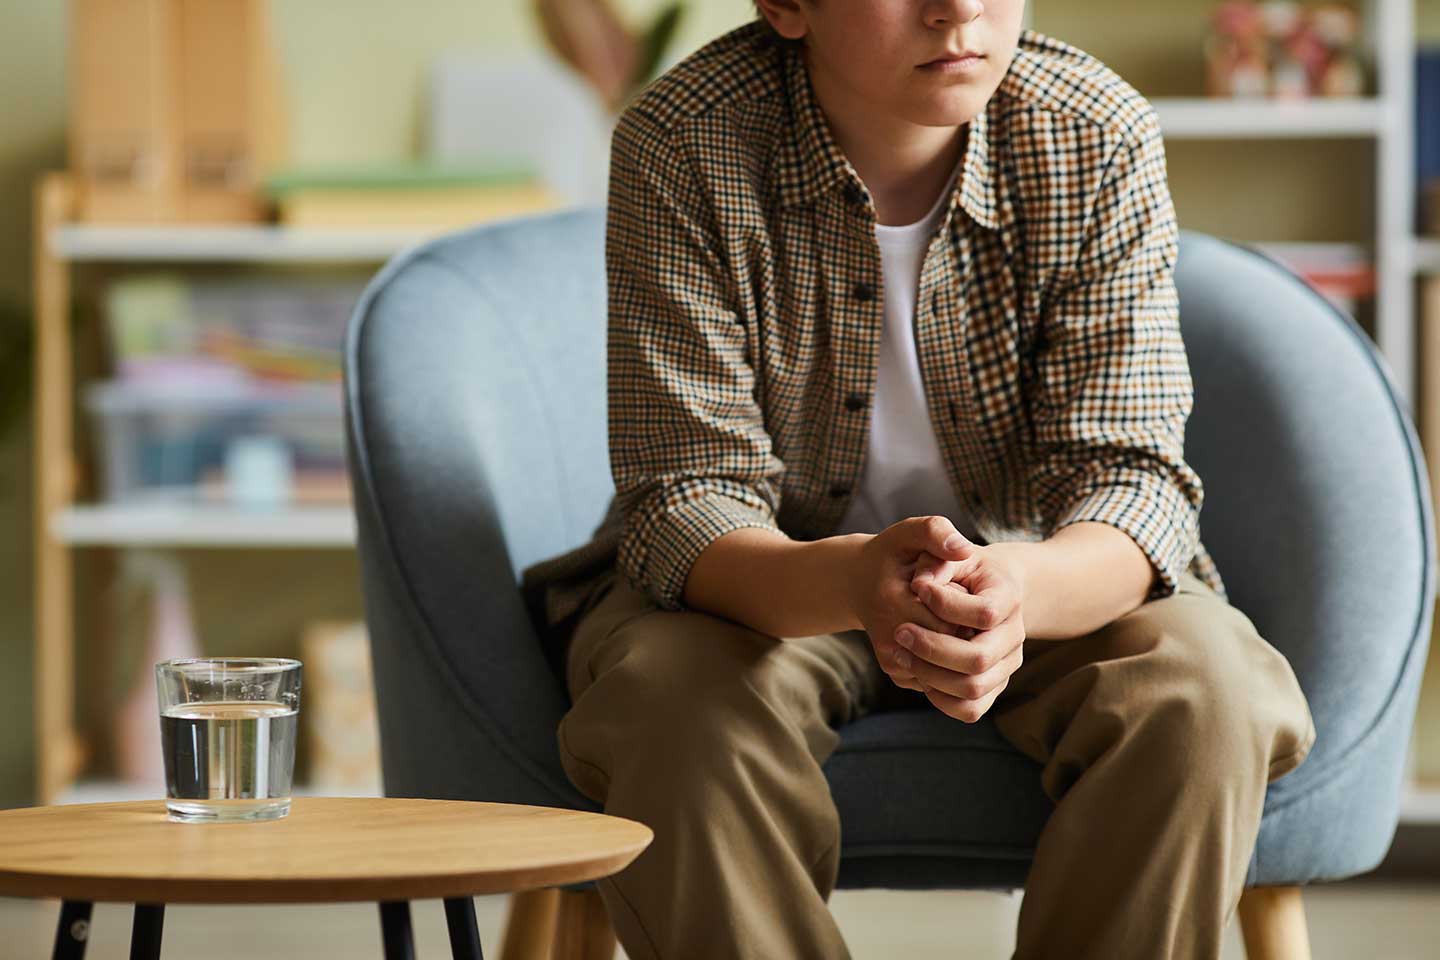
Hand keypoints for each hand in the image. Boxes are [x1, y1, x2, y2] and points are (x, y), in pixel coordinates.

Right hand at [846, 516, 979, 692]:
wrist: (859, 583)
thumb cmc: (889, 556)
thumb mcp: (908, 533)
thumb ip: (934, 532)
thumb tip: (963, 549)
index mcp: (893, 603)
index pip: (951, 621)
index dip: (965, 607)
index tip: (961, 588)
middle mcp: (889, 640)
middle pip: (952, 645)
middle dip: (966, 627)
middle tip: (964, 606)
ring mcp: (893, 660)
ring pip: (947, 667)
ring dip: (960, 647)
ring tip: (955, 620)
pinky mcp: (899, 673)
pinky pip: (939, 677)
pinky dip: (950, 660)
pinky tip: (945, 635)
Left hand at [897, 545, 1026, 722]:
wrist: (978, 589)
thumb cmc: (956, 567)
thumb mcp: (945, 551)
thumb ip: (934, 548)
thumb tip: (922, 584)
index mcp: (1008, 598)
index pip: (985, 613)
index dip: (946, 605)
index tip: (916, 588)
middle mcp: (1015, 636)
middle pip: (979, 658)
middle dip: (931, 648)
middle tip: (898, 632)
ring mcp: (1006, 664)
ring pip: (973, 689)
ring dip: (930, 675)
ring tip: (900, 653)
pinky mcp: (993, 686)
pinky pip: (970, 709)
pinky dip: (939, 699)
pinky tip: (916, 673)